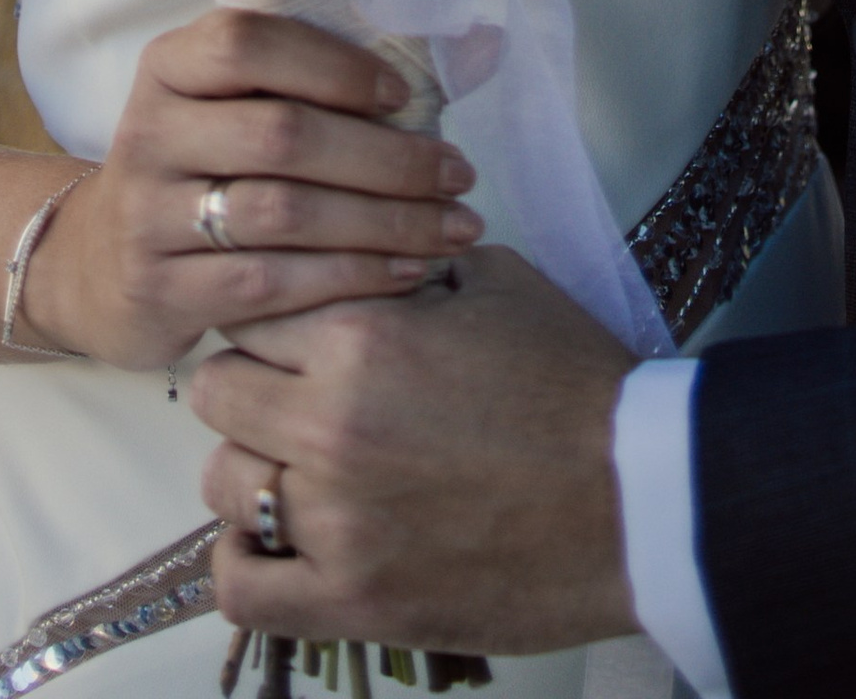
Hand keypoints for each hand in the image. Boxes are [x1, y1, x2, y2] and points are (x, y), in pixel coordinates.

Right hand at [23, 5, 481, 369]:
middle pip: (283, 134)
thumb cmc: (199, 167)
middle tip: (458, 172)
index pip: (249, 44)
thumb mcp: (224, 107)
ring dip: (384, 221)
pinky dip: (350, 278)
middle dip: (386, 156)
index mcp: (168, 68)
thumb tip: (461, 52)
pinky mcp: (159, 290)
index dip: (334, 65)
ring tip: (452, 227)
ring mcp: (148, 215)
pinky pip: (271, 282)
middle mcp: (149, 133)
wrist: (96, 265)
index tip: (404, 95)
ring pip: (284, 214)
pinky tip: (405, 274)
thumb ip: (307, 79)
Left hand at [191, 246, 638, 657]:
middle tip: (296, 392)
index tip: (302, 328)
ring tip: (301, 468)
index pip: (253, 305)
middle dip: (252, 380)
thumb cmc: (573, 384)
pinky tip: (280, 542)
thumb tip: (366, 254)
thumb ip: (413, 263)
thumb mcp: (498, 281)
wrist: (637, 497)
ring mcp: (336, 523)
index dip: (277, 311)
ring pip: (222, 482)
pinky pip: (242, 588)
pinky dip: (246, 563)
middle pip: (218, 389)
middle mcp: (330, 427)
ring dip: (254, 467)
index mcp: (361, 338)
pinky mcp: (352, 602)